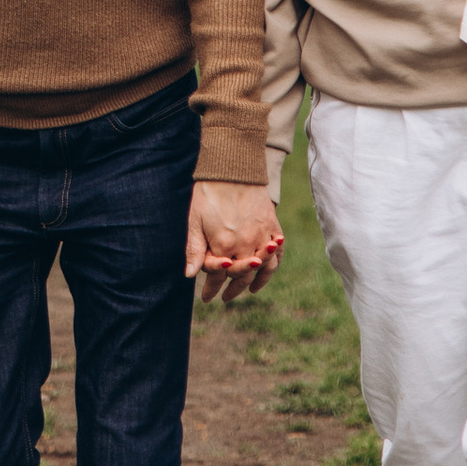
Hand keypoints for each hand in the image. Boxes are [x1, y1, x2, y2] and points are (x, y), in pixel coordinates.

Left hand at [187, 182, 282, 304]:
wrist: (234, 167)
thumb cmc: (209, 193)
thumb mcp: (195, 220)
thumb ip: (194, 249)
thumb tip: (189, 275)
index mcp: (223, 245)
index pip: (217, 277)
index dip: (210, 289)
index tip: (206, 298)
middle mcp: (245, 245)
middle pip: (240, 277)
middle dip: (231, 290)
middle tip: (224, 298)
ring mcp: (262, 237)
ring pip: (261, 270)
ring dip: (252, 283)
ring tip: (246, 291)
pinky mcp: (273, 228)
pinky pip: (277, 255)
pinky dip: (271, 268)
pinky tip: (264, 273)